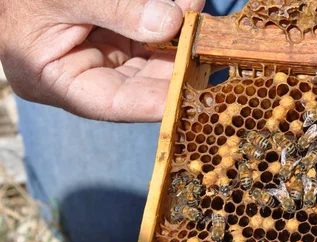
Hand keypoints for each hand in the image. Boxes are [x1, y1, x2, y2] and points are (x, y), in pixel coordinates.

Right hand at [0, 0, 204, 121]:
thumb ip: (115, 8)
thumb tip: (170, 22)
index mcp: (52, 81)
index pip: (111, 103)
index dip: (153, 102)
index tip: (188, 93)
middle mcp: (80, 74)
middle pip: (138, 82)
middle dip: (176, 69)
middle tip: (208, 57)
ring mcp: (99, 54)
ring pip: (148, 58)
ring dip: (178, 44)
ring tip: (204, 30)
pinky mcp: (112, 35)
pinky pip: (147, 34)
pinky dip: (168, 24)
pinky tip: (189, 10)